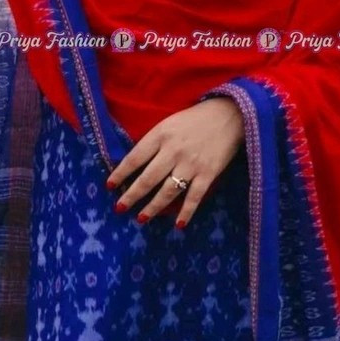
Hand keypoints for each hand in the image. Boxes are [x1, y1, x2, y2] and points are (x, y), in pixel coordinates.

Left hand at [105, 97, 245, 227]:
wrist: (230, 115)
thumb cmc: (194, 119)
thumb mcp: (169, 123)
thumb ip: (154, 142)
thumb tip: (136, 165)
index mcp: (160, 135)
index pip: (135, 158)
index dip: (120, 174)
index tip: (109, 186)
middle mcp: (173, 151)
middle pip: (147, 179)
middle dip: (131, 196)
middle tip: (120, 208)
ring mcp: (191, 164)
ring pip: (167, 192)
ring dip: (152, 207)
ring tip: (141, 218)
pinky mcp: (208, 174)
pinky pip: (194, 197)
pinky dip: (186, 212)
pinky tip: (178, 225)